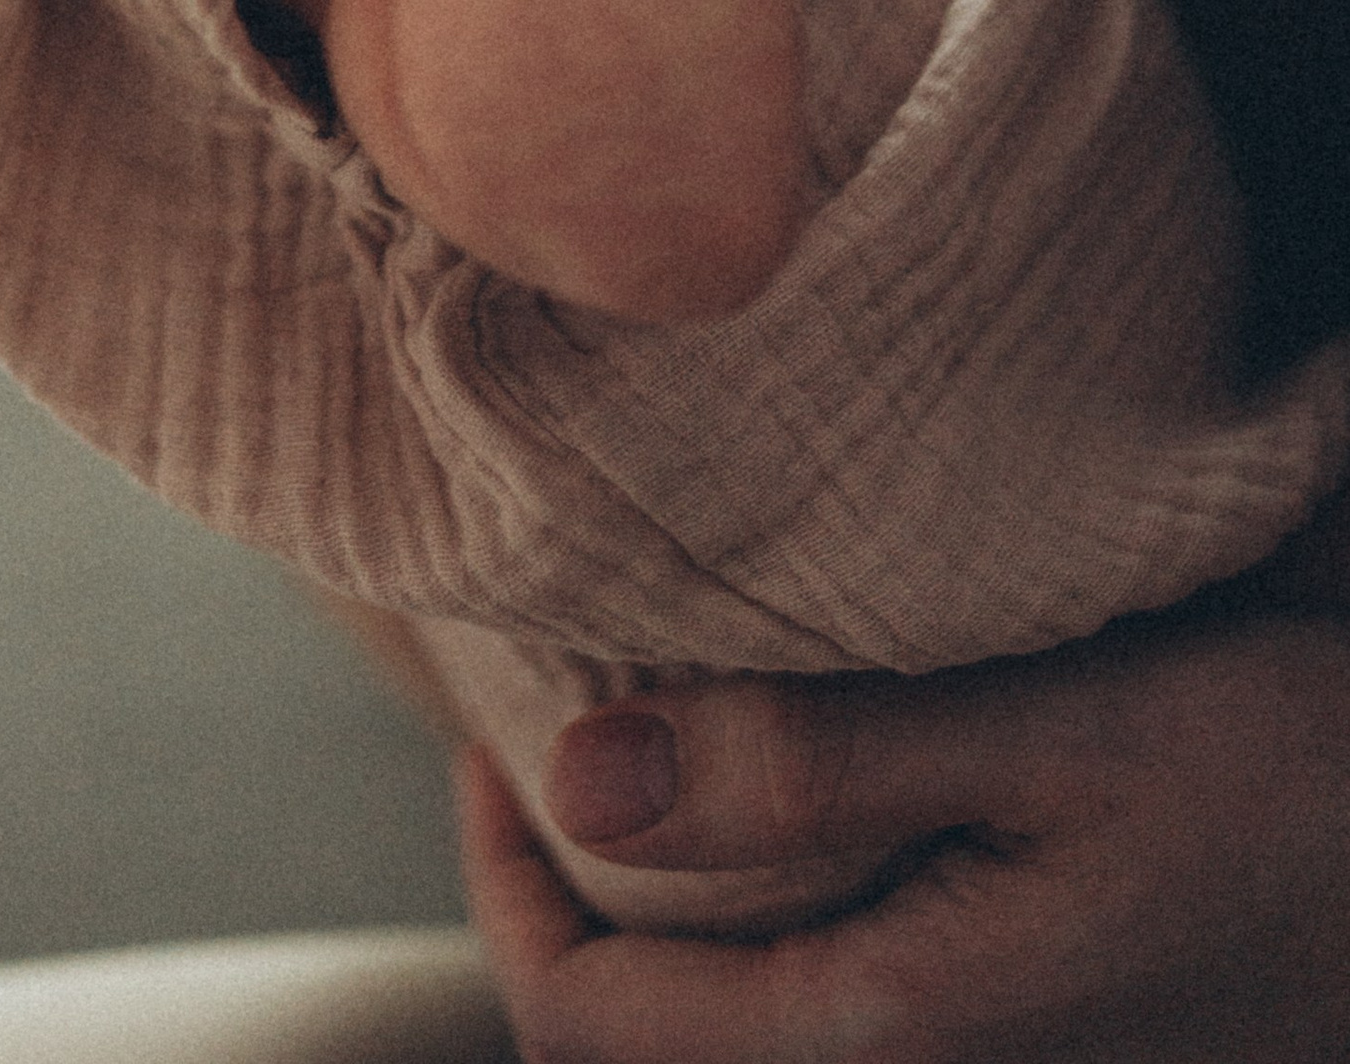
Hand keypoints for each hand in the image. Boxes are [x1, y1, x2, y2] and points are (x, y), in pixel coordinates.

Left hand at [458, 603, 1349, 1059]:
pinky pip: (823, 1032)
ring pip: (733, 1046)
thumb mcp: (1054, 730)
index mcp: (884, 1038)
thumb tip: (576, 773)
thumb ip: (811, 758)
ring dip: (664, 932)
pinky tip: (783, 826)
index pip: (582, 1026)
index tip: (492, 736)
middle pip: (640, 1054)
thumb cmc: (1285, 787)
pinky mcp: (1017, 1060)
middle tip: (546, 735)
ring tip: (648, 765)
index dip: (502, 884)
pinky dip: (758, 944)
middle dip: (568, 908)